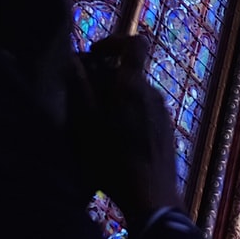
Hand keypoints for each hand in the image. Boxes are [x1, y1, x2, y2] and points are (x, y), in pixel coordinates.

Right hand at [69, 34, 179, 223]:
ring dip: (116, 100)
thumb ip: (81, 89)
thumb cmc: (114, 162)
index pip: (136, 43)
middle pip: (130, 71)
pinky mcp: (166, 129)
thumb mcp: (87, 126)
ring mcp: (163, 112)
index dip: (114, 41)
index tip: (94, 55)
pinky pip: (144, 111)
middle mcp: (153, 93)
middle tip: (84, 99)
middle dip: (106, 78)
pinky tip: (116, 141)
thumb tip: (73, 60)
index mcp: (133, 86)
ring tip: (97, 125)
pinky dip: (128, 115)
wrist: (152, 197)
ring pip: (136, 93)